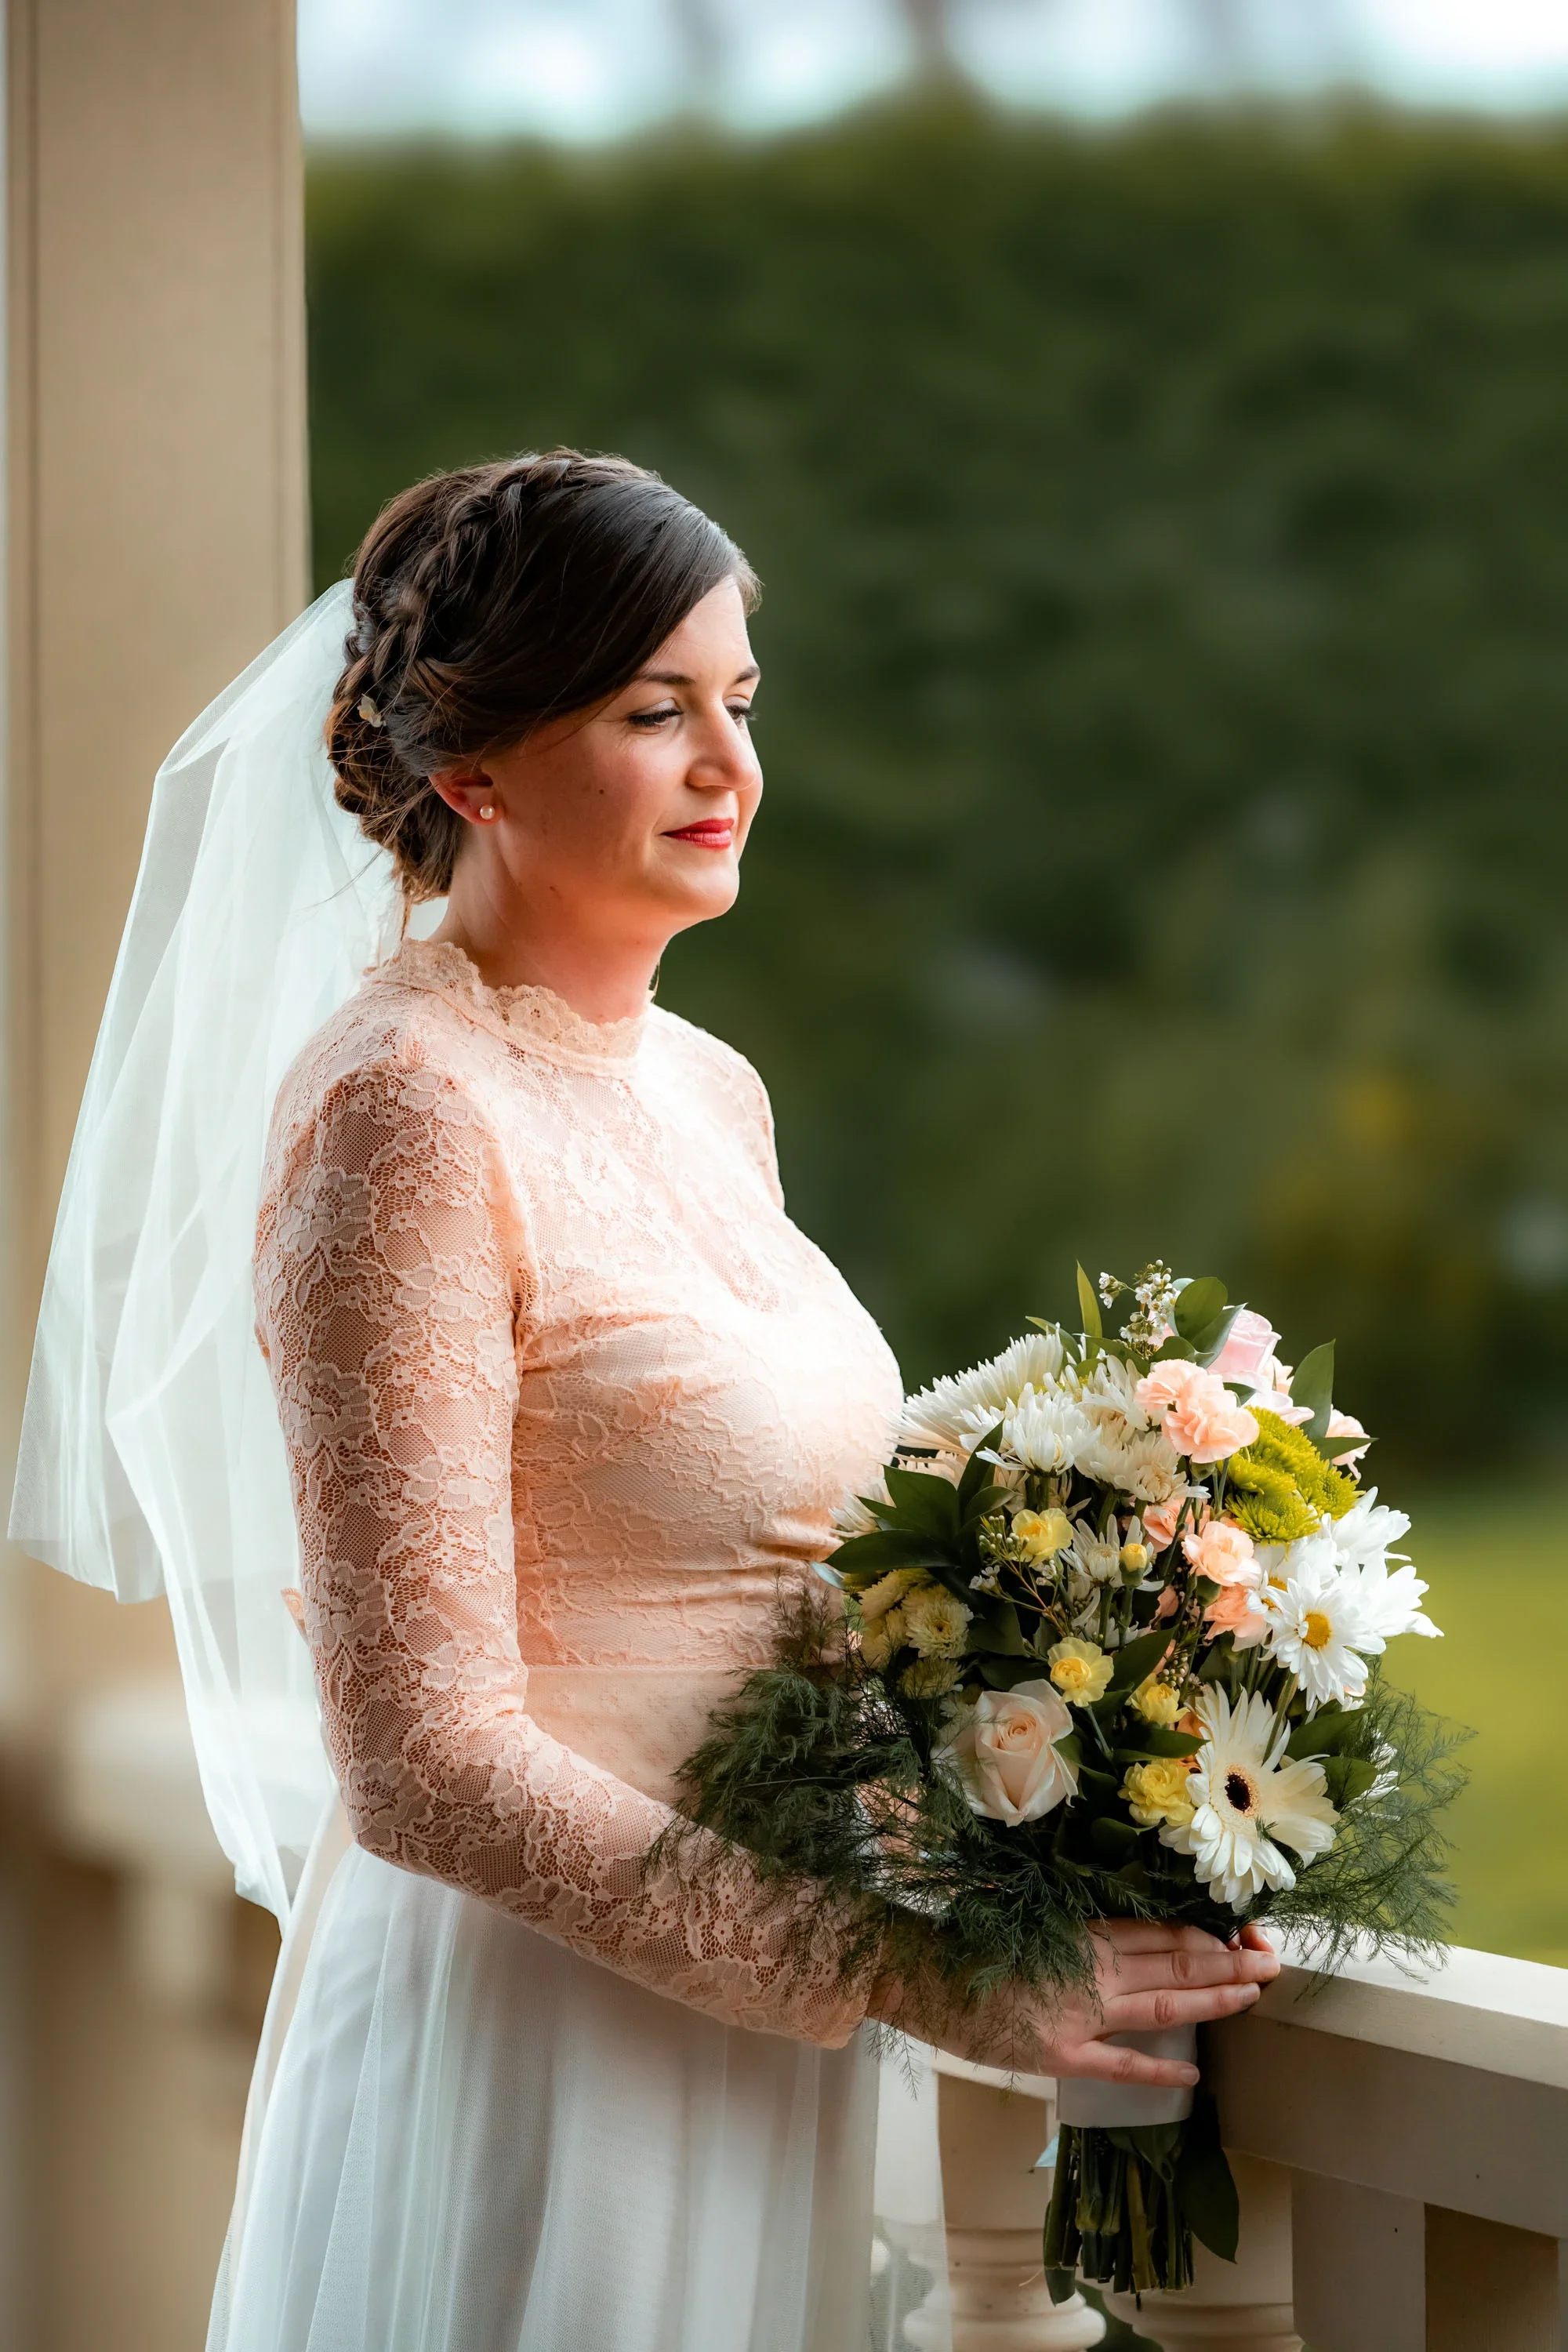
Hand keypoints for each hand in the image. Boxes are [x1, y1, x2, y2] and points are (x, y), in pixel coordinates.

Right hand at [869, 1919, 1278, 2089]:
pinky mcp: (1058, 2053)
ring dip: (1214, 2000)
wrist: (913, 1968)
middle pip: (1176, 1965)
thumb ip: (1074, 1931)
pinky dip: (1159, 2071)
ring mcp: (1078, 2012)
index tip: (1242, 1938)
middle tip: (1277, 1963)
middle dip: (1230, 1965)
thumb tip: (1117, 1936)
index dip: (1206, 1937)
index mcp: (1082, 1931)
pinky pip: (1119, 2064)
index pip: (1160, 1933)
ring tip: (1255, 1995)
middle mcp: (1091, 1968)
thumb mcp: (1026, 1919)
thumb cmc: (963, 1938)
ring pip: (1163, 2006)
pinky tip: (1195, 2075)